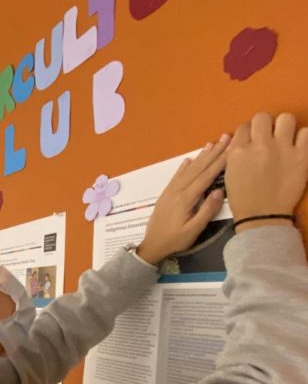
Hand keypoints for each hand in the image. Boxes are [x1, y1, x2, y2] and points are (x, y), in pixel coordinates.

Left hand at [137, 136, 229, 264]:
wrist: (151, 246)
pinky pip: (177, 176)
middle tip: (225, 137)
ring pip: (188, 170)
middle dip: (213, 152)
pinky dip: (184, 166)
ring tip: (211, 143)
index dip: (220, 161)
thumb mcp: (193, 230)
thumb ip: (207, 211)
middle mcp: (177, 191)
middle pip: (198, 168)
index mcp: (186, 199)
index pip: (206, 176)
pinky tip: (189, 159)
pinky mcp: (166, 194)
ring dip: (200, 156)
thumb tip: (219, 192)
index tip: (232, 148)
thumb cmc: (175, 240)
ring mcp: (170, 191)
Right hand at [225, 112, 307, 230]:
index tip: (252, 139)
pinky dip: (302, 137)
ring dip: (284, 126)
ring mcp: (282, 149)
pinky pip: (306, 133)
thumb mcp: (229, 173)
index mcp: (239, 151)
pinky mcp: (302, 156)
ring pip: (286, 118)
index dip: (249, 132)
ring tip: (285, 138)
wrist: (262, 216)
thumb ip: (235, 153)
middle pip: (263, 117)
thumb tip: (243, 138)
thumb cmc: (242, 197)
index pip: (244, 126)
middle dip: (264, 125)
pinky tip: (297, 147)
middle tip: (268, 136)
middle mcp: (260, 146)